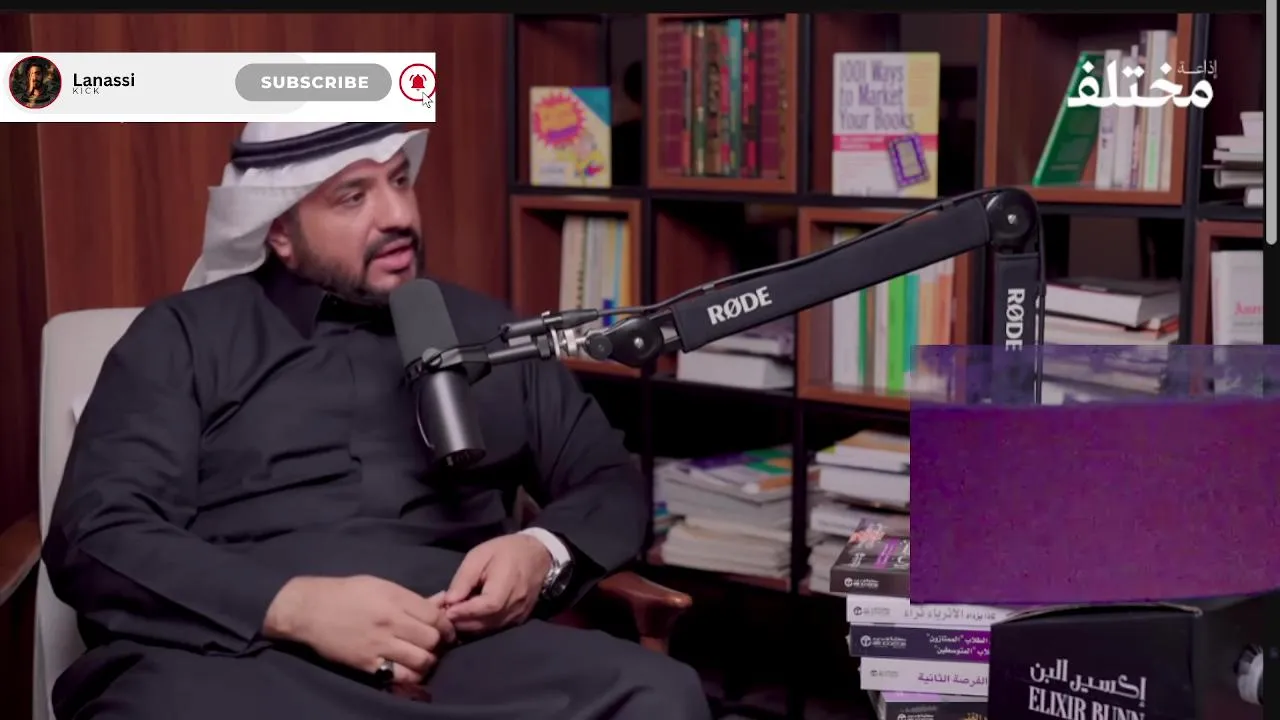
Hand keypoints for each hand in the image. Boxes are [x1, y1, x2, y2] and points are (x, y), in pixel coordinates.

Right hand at [264, 575, 455, 683]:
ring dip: (428, 661)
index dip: (446, 625)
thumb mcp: (380, 585)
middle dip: (439, 643)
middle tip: (435, 644)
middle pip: (432, 639)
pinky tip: (408, 669)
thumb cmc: (346, 593)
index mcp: (395, 598)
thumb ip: (410, 597)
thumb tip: (440, 603)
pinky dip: (410, 674)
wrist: (309, 610)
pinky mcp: (367, 664)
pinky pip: (400, 675)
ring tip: (424, 658)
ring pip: (422, 660)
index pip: (435, 616)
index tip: (446, 630)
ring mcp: (379, 644)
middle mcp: (390, 621)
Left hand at [442, 534, 551, 633]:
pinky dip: (480, 626)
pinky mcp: (519, 619)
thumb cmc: (506, 551)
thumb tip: (449, 601)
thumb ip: (464, 579)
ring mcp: (519, 614)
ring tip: (454, 617)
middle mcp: (516, 604)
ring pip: (489, 628)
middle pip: (486, 622)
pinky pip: (496, 628)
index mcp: (508, 584)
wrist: (537, 556)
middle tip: (444, 616)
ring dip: (469, 626)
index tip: (445, 610)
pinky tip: (469, 618)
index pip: (486, 606)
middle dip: (462, 621)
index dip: (465, 611)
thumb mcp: (479, 556)